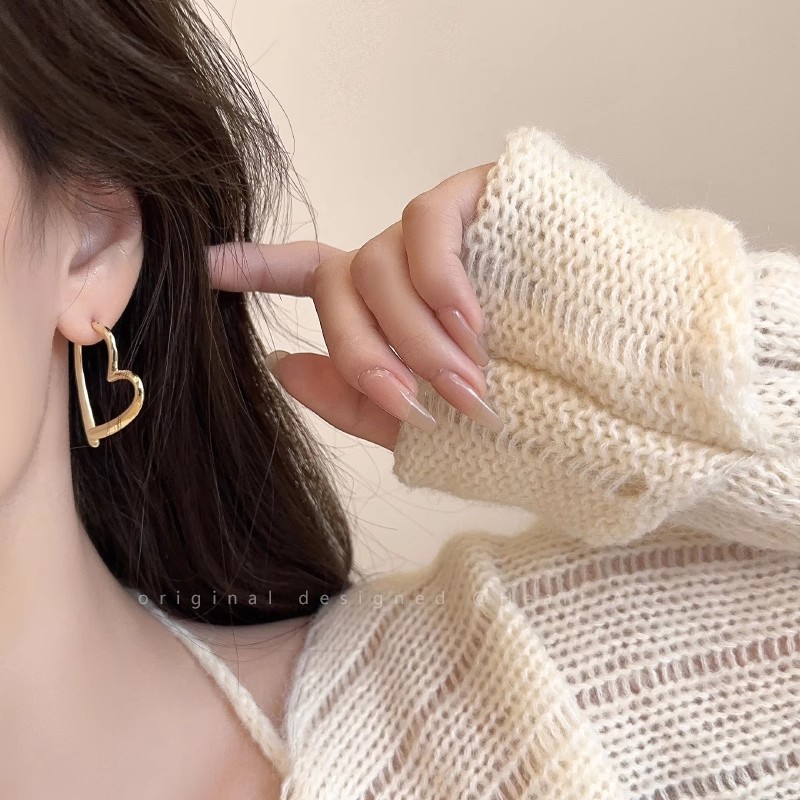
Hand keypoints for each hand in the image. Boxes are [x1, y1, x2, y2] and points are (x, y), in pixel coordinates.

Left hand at [207, 163, 501, 450]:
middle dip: (366, 353)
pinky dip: (438, 283)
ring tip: (465, 378)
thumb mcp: (424, 424)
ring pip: (379, 261)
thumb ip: (353, 400)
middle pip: (337, 286)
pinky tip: (471, 323)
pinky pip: (425, 225)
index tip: (204, 264)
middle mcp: (400, 262)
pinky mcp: (474, 195)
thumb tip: (280, 364)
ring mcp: (436, 228)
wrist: (614, 386)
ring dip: (415, 335)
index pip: (310, 273)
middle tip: (414, 404)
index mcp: (384, 308)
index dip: (255, 267)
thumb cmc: (522, 403)